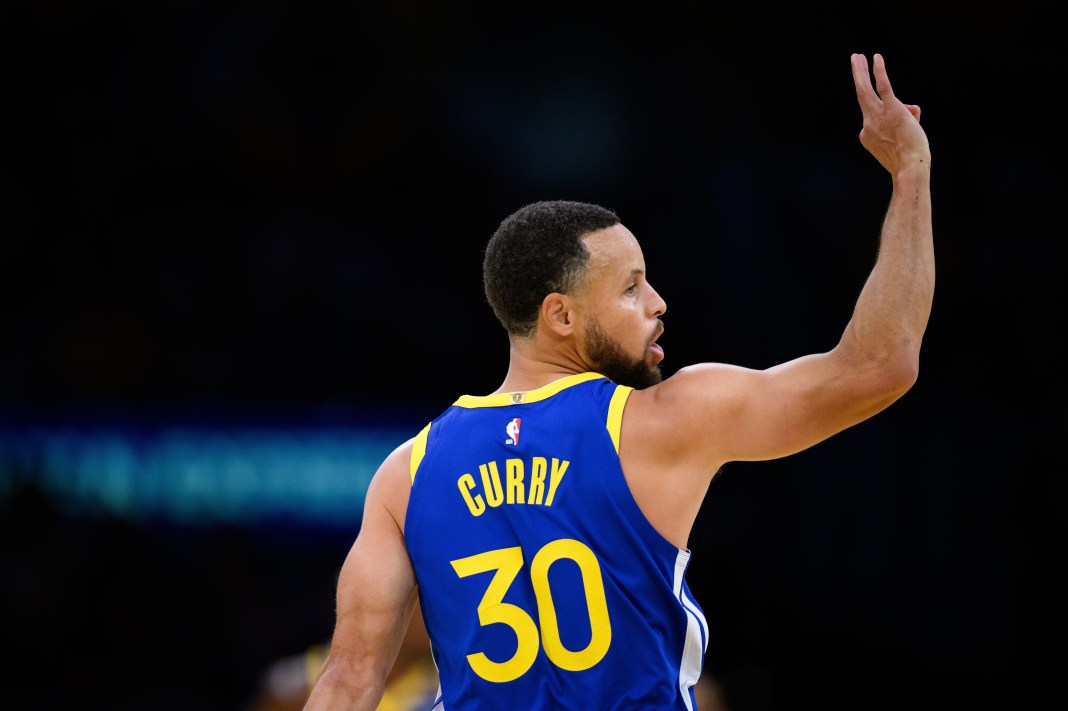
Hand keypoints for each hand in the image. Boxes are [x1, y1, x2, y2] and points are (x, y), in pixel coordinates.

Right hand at [851, 53, 930, 176]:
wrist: (910, 167)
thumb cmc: (909, 158)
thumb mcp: (903, 139)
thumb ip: (906, 120)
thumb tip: (912, 109)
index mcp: (867, 133)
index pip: (879, 114)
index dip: (901, 116)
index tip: (912, 125)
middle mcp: (868, 124)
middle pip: (861, 95)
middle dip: (858, 75)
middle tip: (854, 60)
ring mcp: (878, 116)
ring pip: (865, 90)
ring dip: (860, 71)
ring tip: (857, 56)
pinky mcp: (892, 109)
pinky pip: (883, 87)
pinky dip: (879, 72)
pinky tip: (876, 57)